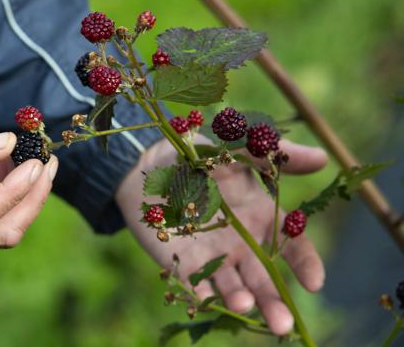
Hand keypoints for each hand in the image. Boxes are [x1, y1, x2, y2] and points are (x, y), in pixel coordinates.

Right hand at [0, 130, 57, 252]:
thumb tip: (10, 142)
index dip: (16, 188)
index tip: (35, 160)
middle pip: (3, 232)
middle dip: (34, 199)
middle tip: (49, 163)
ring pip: (0, 233)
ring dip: (25, 201)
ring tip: (34, 164)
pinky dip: (8, 201)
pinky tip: (10, 171)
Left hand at [116, 137, 327, 334]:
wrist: (151, 166)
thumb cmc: (198, 155)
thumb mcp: (237, 149)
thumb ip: (275, 156)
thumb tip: (323, 157)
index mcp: (262, 218)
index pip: (292, 247)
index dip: (305, 265)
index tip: (314, 283)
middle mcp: (243, 244)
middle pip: (264, 278)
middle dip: (274, 300)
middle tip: (283, 324)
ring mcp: (215, 257)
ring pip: (234, 287)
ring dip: (241, 300)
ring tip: (244, 306)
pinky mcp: (185, 264)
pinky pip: (197, 284)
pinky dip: (203, 294)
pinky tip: (207, 301)